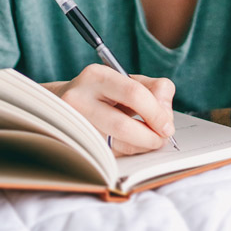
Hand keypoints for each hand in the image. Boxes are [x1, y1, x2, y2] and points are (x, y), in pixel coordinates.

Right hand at [48, 66, 175, 155]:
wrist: (63, 105)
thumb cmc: (104, 93)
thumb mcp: (129, 80)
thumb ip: (155, 89)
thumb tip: (166, 116)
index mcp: (96, 76)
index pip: (134, 94)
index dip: (157, 113)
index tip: (168, 126)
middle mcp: (79, 99)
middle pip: (122, 126)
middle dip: (150, 137)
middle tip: (162, 139)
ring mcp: (73, 124)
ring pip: (115, 145)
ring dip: (141, 147)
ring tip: (150, 142)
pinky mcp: (74, 144)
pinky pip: (109, 154)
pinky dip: (128, 151)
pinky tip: (133, 145)